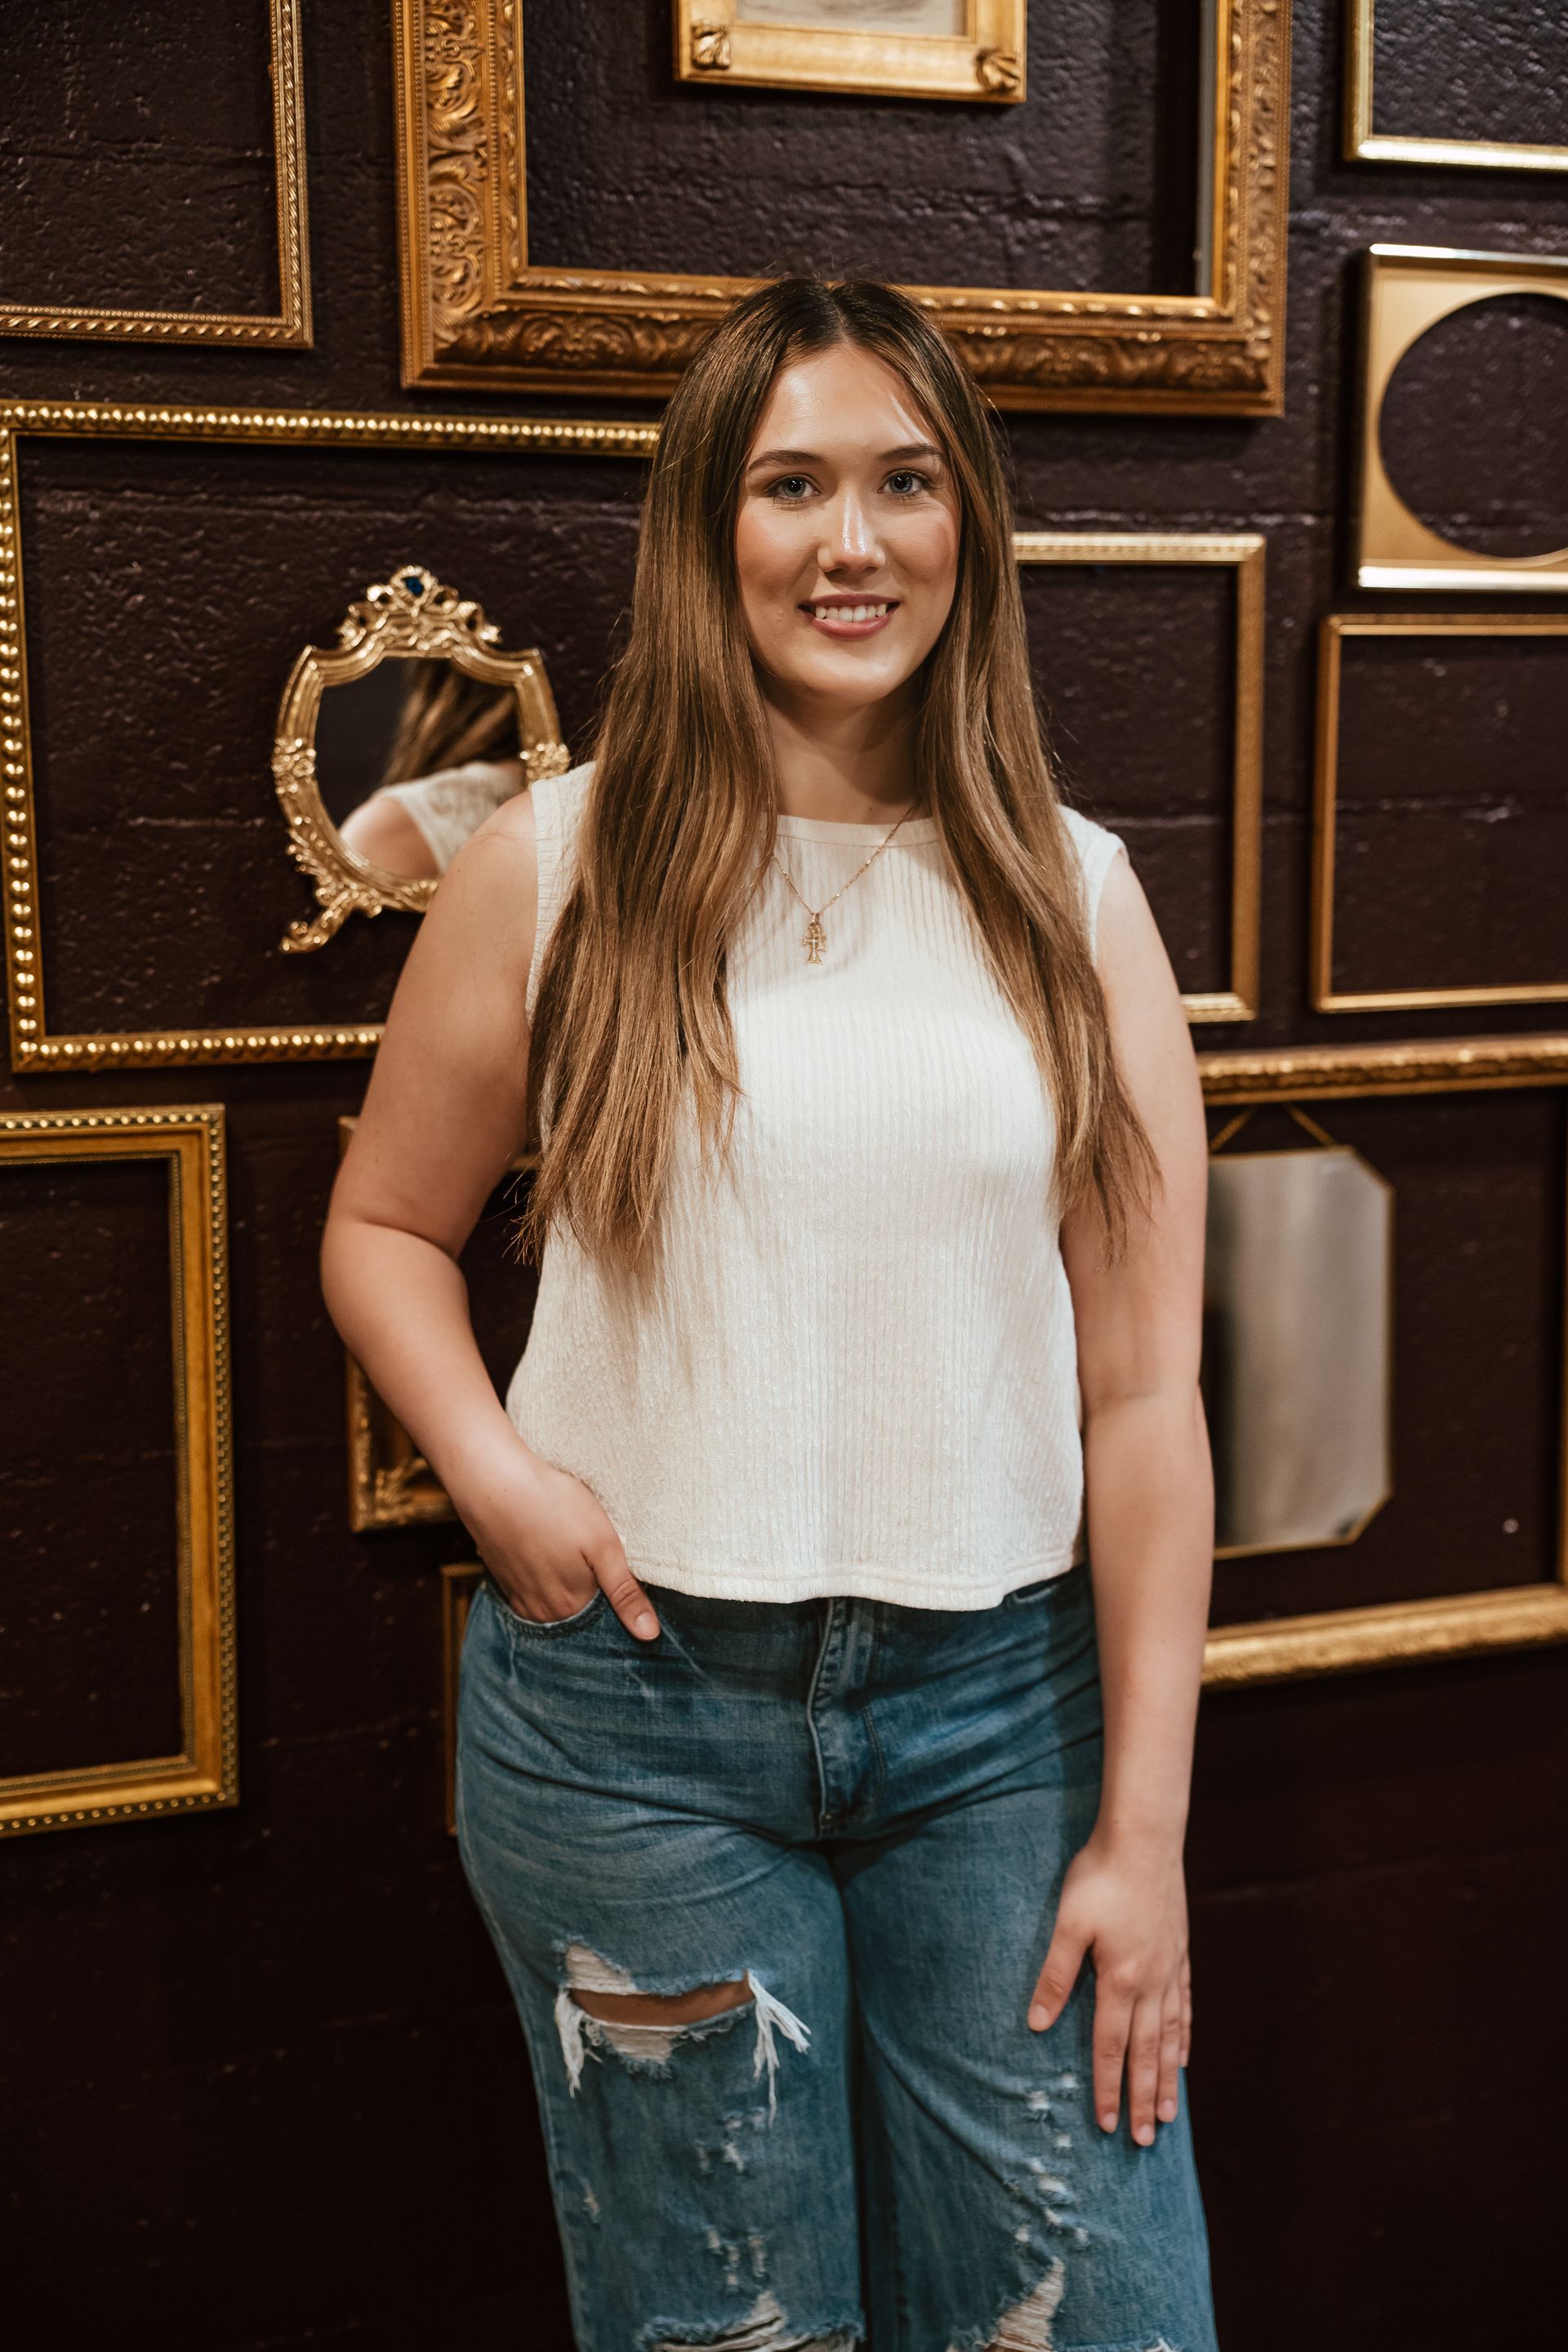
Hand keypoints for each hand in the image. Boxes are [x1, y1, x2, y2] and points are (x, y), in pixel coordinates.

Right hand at [449, 1436, 660, 1640]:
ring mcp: (517, 1594)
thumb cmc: (553, 1506)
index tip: (610, 1556)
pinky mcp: (502, 1575)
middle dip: (588, 1581)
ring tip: (563, 1542)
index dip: (614, 1583)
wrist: (493, 1481)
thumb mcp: (603, 1546)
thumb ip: (625, 1593)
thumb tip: (649, 1635)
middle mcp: (540, 1611)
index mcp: (569, 1607)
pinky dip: (541, 1568)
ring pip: (554, 1592)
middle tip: (584, 1544)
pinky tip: (543, 1543)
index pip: (605, 1610)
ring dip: (563, 1575)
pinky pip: (532, 1582)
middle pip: (578, 1604)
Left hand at [1026, 1828, 1191, 2147]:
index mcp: (1119, 1981)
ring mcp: (1170, 1969)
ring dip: (1168, 2078)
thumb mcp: (1068, 1924)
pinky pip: (1184, 2006)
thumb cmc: (1100, 1877)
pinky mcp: (1180, 1952)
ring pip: (1171, 2036)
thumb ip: (1055, 1975)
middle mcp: (1150, 1983)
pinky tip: (1184, 2054)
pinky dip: (1184, 2036)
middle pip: (1146, 2053)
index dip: (1106, 2088)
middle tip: (1147, 2140)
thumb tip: (1037, 2024)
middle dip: (1142, 2099)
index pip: (1109, 2047)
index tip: (1107, 2125)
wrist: (1144, 1839)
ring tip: (1170, 2113)